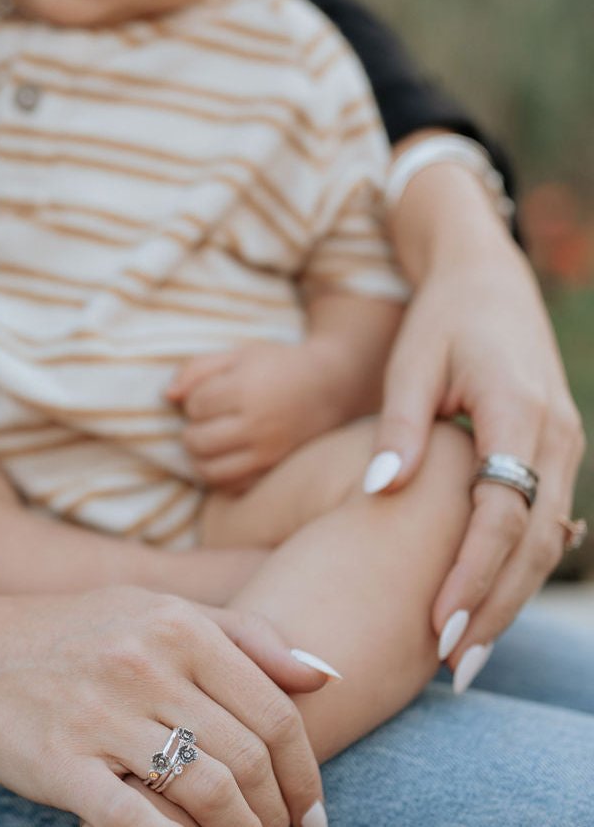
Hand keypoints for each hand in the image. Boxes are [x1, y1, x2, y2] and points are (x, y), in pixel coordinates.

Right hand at [0, 584, 332, 826]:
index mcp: (176, 623)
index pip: (274, 711)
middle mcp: (146, 662)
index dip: (306, 772)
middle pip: (249, 759)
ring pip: (211, 795)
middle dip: (283, 815)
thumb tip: (327, 676)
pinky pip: (144, 824)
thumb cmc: (72, 632)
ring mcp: (103, 714)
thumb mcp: (156, 607)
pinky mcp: (64, 764)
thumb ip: (244, 635)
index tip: (311, 809)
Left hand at [167, 339, 344, 492]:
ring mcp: (269, 453)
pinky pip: (233, 486)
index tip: (212, 394)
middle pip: (196, 441)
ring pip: (209, 471)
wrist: (333, 386)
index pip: (195, 406)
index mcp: (246, 390)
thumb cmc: (277, 366)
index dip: (195, 400)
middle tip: (206, 421)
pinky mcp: (276, 471)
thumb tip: (167, 396)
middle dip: (192, 430)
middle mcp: (258, 425)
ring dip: (200, 456)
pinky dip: (222, 476)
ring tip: (210, 441)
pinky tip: (228, 456)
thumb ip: (197, 369)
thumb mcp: (237, 355)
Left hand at [368, 203, 584, 673]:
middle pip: (532, 542)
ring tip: (464, 653)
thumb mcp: (410, 363)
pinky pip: (542, 520)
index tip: (436, 625)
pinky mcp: (555, 449)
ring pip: (544, 539)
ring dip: (508, 596)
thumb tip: (379, 494)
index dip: (470, 574)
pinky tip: (487, 601)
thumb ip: (399, 428)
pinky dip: (518, 565)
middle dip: (494, 606)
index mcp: (517, 412)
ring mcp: (564, 444)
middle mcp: (555, 435)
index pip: (501, 514)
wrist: (487, 278)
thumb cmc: (440, 320)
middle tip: (451, 665)